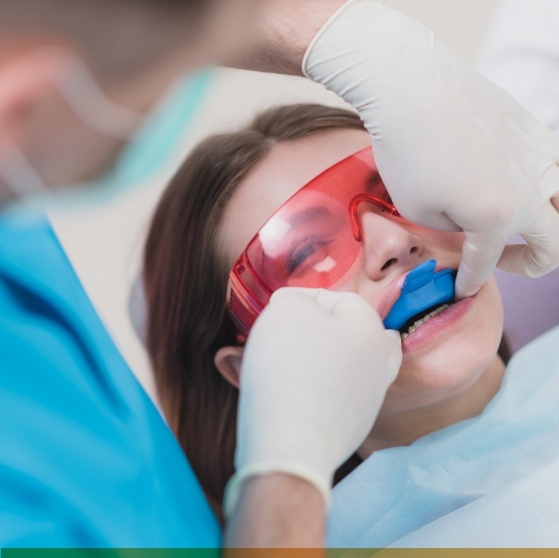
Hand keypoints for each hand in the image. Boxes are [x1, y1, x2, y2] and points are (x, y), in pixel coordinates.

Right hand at [224, 287, 401, 515]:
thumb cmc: (290, 367)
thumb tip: (295, 308)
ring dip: (314, 360)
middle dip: (321, 330)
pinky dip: (311, 390)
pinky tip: (285, 392)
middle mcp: (379, 366)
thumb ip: (294, 299)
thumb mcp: (287, 310)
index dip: (304, 298)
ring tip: (280, 362)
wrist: (291, 443)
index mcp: (372, 331)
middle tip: (292, 333)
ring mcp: (367, 402)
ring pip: (342, 368)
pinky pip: (330, 399)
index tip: (275, 308)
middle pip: (353, 336)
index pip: (341, 299)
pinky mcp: (349, 430)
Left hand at [304, 0, 558, 297]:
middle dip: (528, 265)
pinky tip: (519, 183)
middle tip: (501, 261)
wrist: (414, 89)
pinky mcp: (537, 132)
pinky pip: (557, 168)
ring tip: (521, 225)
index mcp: (498, 217)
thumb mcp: (419, 210)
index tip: (461, 290)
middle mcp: (532, 191)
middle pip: (553, 247)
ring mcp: (541, 158)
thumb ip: (453, 230)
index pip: (486, 264)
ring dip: (549, 226)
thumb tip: (469, 228)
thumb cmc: (408, 151)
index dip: (470, 282)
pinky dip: (546, 186)